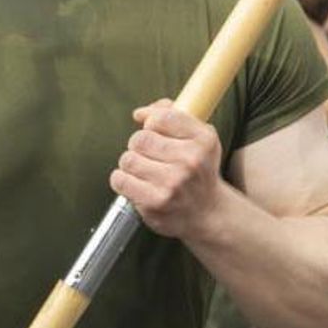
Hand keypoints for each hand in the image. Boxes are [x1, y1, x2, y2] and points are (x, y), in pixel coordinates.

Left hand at [110, 100, 223, 239]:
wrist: (207, 213)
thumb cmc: (197, 171)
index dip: (150, 121)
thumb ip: (171, 114)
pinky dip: (122, 180)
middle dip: (139, 145)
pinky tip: (135, 183)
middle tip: (149, 155)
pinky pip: (120, 180)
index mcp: (203, 140)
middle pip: (140, 138)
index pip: (161, 118)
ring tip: (143, 171)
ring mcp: (173, 183)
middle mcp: (191, 161)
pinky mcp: (156, 203)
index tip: (152, 129)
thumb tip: (140, 114)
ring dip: (130, 164)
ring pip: (128, 159)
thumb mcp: (198, 137)